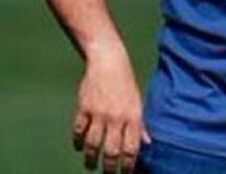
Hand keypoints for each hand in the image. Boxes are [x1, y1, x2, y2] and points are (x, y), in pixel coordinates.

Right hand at [71, 48, 146, 172]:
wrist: (108, 62)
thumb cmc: (125, 84)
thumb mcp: (138, 103)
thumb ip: (141, 125)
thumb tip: (148, 144)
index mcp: (133, 117)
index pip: (131, 149)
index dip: (128, 165)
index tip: (125, 173)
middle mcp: (116, 117)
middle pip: (111, 151)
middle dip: (108, 168)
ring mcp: (99, 113)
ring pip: (92, 144)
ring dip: (90, 158)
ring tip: (90, 165)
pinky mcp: (84, 108)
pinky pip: (78, 130)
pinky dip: (77, 141)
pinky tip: (79, 146)